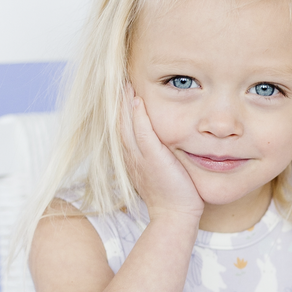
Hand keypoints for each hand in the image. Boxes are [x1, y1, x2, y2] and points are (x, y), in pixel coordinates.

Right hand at [122, 85, 203, 226]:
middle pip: (119, 121)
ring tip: (123, 80)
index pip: (123, 126)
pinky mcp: (153, 160)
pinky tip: (138, 100)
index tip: (121, 87)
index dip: (120, 107)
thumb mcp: (161, 171)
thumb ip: (158, 155)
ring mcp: (140, 158)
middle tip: (117, 76)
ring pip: (126, 124)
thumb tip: (164, 142)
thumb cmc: (173, 196)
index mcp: (133, 158)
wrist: (174, 216)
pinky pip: (142, 133)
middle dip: (117, 98)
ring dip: (124, 101)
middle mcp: (132, 156)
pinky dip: (138, 116)